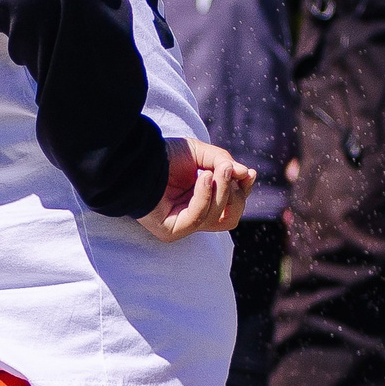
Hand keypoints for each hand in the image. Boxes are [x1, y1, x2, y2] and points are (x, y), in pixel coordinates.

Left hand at [139, 137, 254, 241]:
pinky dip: (204, 196)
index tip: (248, 173)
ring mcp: (182, 226)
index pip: (233, 205)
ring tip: (213, 170)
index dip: (244, 190)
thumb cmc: (164, 156)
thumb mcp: (200, 154)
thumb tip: (245, 173)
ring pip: (218, 219)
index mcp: (202, 201)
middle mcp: (194, 216)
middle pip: (230, 217)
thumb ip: (223, 163)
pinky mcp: (170, 231)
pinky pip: (197, 218)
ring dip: (221, 192)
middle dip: (234, 194)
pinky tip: (203, 177)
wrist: (136, 159)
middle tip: (227, 170)